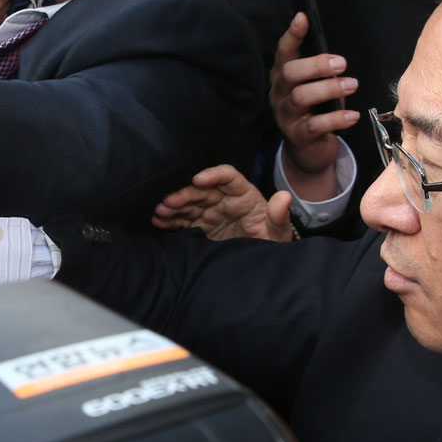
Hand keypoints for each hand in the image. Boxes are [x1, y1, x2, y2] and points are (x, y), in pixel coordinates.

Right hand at [152, 164, 293, 241]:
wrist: (261, 266)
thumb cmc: (272, 244)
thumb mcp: (278, 234)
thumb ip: (279, 217)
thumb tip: (283, 197)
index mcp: (245, 196)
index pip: (229, 177)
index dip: (213, 175)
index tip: (197, 179)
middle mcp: (225, 200)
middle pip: (203, 190)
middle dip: (184, 194)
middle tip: (168, 201)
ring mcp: (211, 213)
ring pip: (189, 203)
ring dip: (173, 205)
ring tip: (159, 211)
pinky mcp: (201, 227)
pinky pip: (183, 219)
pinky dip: (170, 220)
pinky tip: (158, 221)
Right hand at [271, 12, 359, 195]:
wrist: (308, 150)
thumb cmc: (316, 110)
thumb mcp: (316, 86)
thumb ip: (321, 71)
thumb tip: (337, 57)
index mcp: (283, 76)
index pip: (284, 52)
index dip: (292, 34)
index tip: (303, 17)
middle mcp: (280, 93)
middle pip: (290, 73)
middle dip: (316, 65)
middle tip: (342, 63)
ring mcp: (286, 115)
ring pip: (301, 97)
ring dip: (329, 89)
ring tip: (352, 85)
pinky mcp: (297, 136)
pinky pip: (315, 126)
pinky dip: (336, 119)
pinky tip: (352, 115)